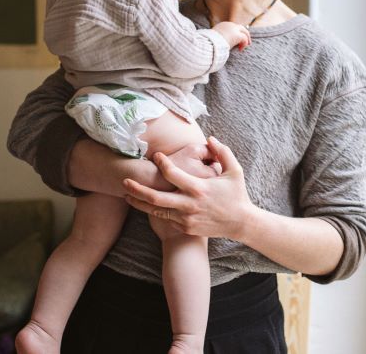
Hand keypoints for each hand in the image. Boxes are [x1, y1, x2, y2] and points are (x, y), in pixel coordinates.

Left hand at [124, 136, 254, 238]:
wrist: (241, 223)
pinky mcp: (186, 227)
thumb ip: (222, 152)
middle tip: (124, 180)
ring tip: (126, 194)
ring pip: (156, 210)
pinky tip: (144, 203)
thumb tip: (210, 138)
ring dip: (139, 202)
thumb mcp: (235, 171)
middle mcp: (189, 205)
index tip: (156, 156)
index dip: (162, 163)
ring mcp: (186, 218)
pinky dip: (153, 211)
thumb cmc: (237, 194)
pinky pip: (165, 218)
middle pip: (155, 197)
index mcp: (198, 188)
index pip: (172, 174)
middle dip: (137, 188)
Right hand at [213, 21, 251, 50]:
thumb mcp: (212, 38)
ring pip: (244, 32)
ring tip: (247, 44)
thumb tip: (215, 44)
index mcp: (222, 25)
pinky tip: (240, 49)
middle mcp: (229, 25)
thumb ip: (216, 39)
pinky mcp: (238, 35)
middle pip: (240, 27)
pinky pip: (244, 39)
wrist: (210, 43)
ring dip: (247, 38)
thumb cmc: (209, 42)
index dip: (235, 32)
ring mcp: (234, 29)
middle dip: (244, 33)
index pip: (232, 27)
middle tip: (246, 40)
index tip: (236, 39)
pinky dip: (244, 44)